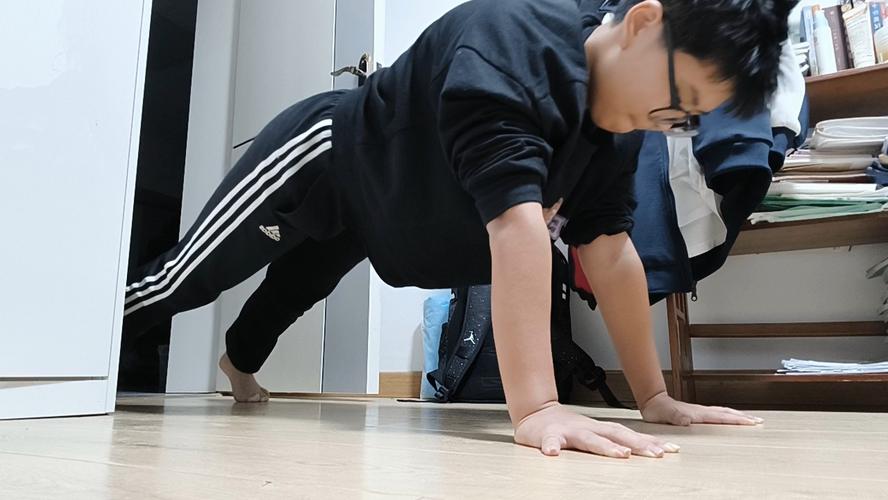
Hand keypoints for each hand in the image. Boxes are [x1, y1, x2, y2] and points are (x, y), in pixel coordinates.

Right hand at [514, 403, 680, 457]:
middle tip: (656, 454)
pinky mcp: (547, 436)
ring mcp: (568, 432)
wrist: (535, 413)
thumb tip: (642, 451)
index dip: (649, 441)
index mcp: (600, 429)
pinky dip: (551, 447)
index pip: (629, 435)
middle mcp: (588, 428)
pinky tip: (552, 455)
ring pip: (589, 439)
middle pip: (615, 435)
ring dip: (605, 447)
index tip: (671, 450)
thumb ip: (614, 441)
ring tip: (621, 455)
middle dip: (637, 444)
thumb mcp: (594, 433)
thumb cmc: (567, 428)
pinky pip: (549, 442)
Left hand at [640, 391, 763, 425]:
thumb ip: (676, 417)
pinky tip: (728, 419)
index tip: (752, 422)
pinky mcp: (696, 414)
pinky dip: (726, 416)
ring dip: (737, 416)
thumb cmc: (657, 410)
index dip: (737, 420)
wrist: (652, 401)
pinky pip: (716, 415)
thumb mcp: (665, 415)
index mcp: (698, 413)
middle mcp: (701, 411)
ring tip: (749, 419)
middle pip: (726, 413)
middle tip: (758, 421)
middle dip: (743, 417)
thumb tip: (686, 420)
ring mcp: (699, 411)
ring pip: (723, 412)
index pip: (721, 417)